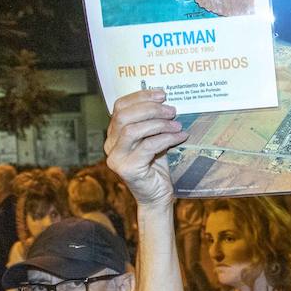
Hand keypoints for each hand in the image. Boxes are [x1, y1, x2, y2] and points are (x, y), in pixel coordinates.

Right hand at [105, 89, 188, 207]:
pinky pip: (148, 146)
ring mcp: (116, 158)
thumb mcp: (153, 138)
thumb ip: (152, 122)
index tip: (162, 94)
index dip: (140, 96)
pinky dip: (166, 139)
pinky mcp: (128, 169)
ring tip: (177, 124)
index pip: (119, 106)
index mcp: (114, 134)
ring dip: (159, 124)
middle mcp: (110, 145)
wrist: (157, 196)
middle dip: (150, 109)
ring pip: (132, 130)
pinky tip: (180, 136)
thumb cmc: (156, 166)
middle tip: (172, 110)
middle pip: (123, 116)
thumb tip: (166, 101)